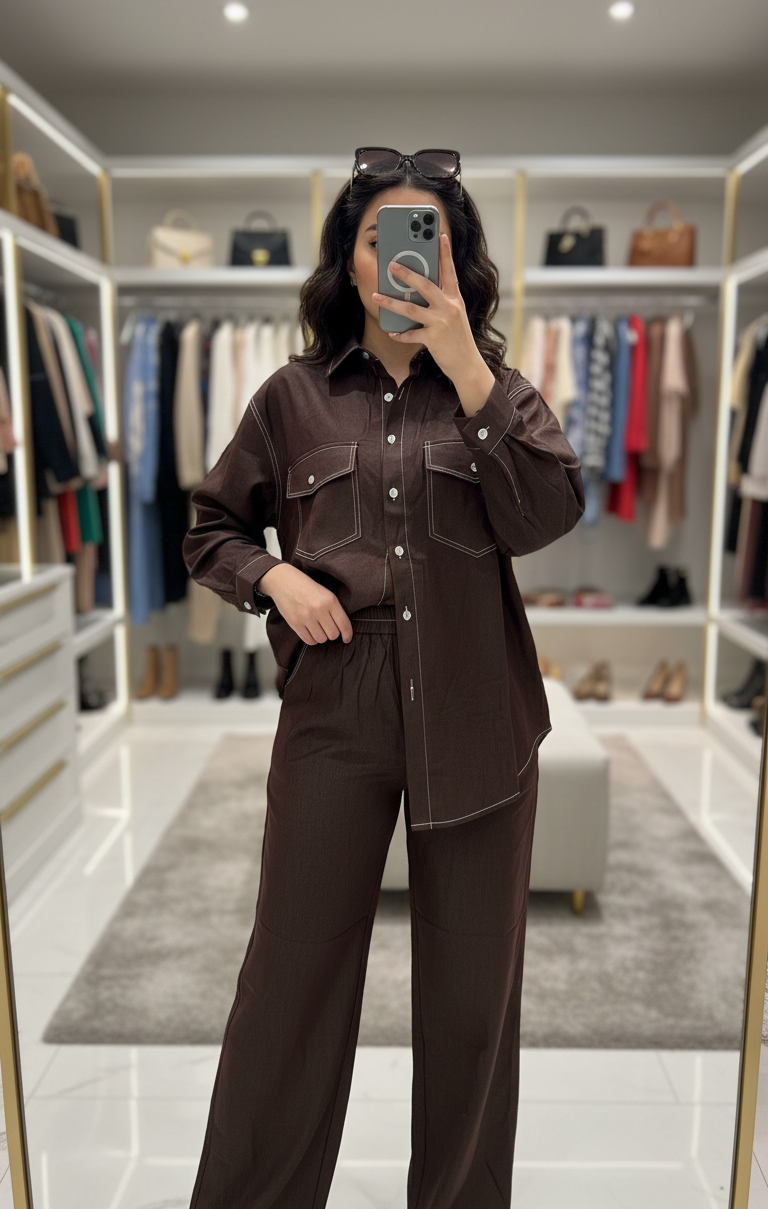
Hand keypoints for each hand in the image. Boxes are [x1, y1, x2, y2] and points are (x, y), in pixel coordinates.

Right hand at [257, 563, 352, 644]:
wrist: (283, 580)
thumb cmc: (306, 586)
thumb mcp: (325, 593)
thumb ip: (334, 609)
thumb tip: (342, 629)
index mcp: (330, 600)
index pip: (344, 624)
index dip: (347, 635)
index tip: (346, 639)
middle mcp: (319, 610)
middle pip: (333, 634)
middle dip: (332, 633)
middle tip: (327, 628)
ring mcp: (306, 617)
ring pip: (321, 639)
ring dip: (321, 636)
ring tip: (318, 628)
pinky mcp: (295, 623)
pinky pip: (309, 640)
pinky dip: (312, 639)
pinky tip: (310, 632)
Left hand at [372, 233, 494, 415]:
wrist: (468, 365)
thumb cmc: (458, 339)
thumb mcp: (455, 315)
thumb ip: (442, 300)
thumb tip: (420, 289)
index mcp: (455, 299)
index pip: (449, 271)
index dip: (445, 253)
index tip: (439, 235)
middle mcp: (449, 308)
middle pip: (425, 286)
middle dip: (407, 274)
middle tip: (391, 264)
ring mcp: (441, 323)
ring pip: (411, 309)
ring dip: (391, 302)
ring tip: (376, 295)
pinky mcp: (434, 340)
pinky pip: (411, 335)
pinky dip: (400, 334)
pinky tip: (391, 331)